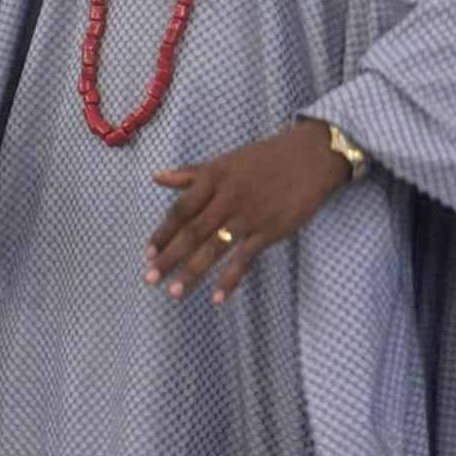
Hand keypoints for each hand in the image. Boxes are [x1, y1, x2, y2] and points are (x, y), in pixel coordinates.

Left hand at [146, 119, 353, 305]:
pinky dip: (230, 279)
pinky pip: (244, 259)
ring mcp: (248, 216)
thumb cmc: (263, 158)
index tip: (148, 253)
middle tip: (150, 279)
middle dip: (170, 257)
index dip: (163, 233)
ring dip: (193, 272)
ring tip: (175, 292)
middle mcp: (227, 198)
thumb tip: (156, 177)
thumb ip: (190, 174)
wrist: (308, 157)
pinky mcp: (268, 231)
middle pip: (192, 232)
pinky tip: (217, 297)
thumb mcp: (224, 161)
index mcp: (213, 179)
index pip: (180, 210)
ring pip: (214, 248)